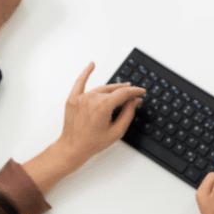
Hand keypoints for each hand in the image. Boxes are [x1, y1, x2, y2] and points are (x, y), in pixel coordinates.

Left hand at [22, 62, 144, 194]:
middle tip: (134, 96)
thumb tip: (134, 101)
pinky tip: (92, 65)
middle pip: (113, 90)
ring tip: (121, 90)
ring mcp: (81, 97)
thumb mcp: (117, 132)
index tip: (141, 92)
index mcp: (103, 106)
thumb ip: (128, 114)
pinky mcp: (73, 98)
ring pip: (101, 89)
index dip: (135, 92)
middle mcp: (92, 98)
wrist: (72, 148)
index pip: (124, 94)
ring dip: (112, 89)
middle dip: (126, 92)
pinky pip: (80, 82)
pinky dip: (86, 72)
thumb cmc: (92, 143)